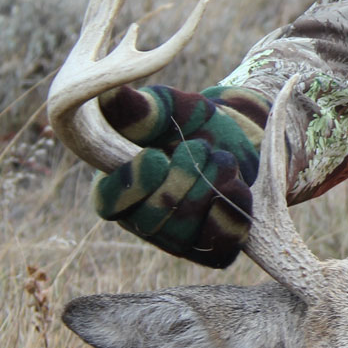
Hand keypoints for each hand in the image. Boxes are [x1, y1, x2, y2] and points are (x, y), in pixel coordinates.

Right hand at [90, 85, 269, 267]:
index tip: (156, 156)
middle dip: (182, 180)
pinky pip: (219, 247)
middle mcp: (141, 221)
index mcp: (117, 187)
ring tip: (221, 159)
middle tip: (199, 147)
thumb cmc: (192, 122)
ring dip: (208, 190)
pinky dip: (232, 214)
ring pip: (185, 236)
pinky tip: (237, 184)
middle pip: (151, 221)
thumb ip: (139, 109)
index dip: (131, 184)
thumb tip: (106, 97)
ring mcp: (176, 240)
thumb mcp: (168, 108)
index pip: (109, 202)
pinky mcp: (211, 249)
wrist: (241, 139)